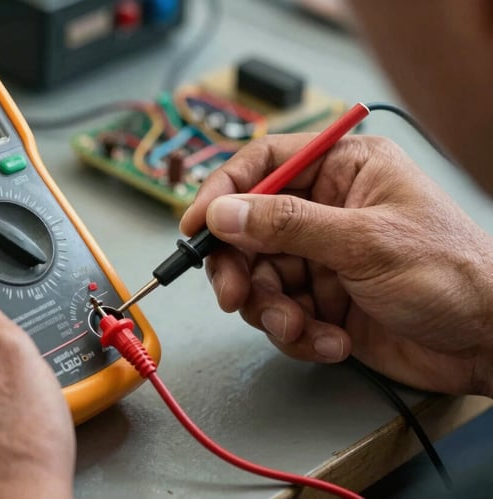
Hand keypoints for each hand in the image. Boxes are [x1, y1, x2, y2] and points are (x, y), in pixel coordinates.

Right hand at [180, 134, 492, 395]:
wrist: (489, 344)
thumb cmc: (452, 274)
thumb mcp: (364, 242)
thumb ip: (287, 225)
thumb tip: (224, 212)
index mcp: (342, 170)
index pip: (263, 164)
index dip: (223, 191)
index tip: (194, 225)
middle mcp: (324, 210)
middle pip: (249, 229)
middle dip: (240, 268)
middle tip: (236, 296)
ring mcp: (321, 257)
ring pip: (259, 278)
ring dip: (272, 310)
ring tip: (301, 327)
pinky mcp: (321, 300)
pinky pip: (281, 313)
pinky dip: (297, 334)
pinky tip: (332, 341)